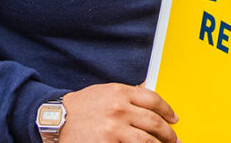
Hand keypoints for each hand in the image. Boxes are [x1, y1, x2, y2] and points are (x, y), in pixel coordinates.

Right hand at [59, 83, 177, 142]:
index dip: (168, 111)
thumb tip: (152, 105)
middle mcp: (119, 109)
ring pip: (147, 140)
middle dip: (168, 133)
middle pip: (154, 122)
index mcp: (121, 93)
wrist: (56, 118)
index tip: (173, 118)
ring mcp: (113, 128)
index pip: (154, 100)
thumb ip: (128, 96)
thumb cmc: (81, 106)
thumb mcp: (106, 92)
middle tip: (174, 139)